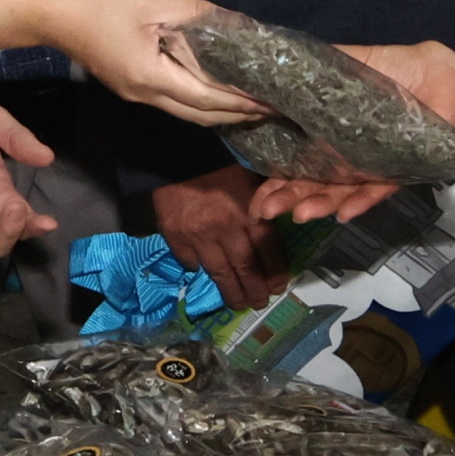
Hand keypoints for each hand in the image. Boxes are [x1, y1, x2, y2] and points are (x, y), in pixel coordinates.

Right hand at [27, 0, 267, 125]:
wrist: (50, 8)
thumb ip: (200, 15)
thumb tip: (239, 26)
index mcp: (152, 78)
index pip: (210, 99)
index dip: (244, 103)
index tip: (275, 103)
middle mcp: (145, 95)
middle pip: (201, 115)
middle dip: (239, 114)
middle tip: (273, 109)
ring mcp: (135, 93)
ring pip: (187, 111)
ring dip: (220, 110)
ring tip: (252, 102)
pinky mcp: (129, 84)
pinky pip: (174, 99)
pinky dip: (201, 99)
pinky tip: (216, 87)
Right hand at [154, 167, 288, 308]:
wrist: (176, 151)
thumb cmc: (219, 159)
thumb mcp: (250, 174)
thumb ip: (262, 201)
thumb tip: (275, 223)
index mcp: (247, 210)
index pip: (267, 250)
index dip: (275, 271)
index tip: (279, 285)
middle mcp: (224, 229)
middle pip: (245, 269)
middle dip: (255, 291)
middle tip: (260, 302)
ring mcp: (197, 236)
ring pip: (219, 274)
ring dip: (231, 293)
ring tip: (239, 304)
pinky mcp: (175, 237)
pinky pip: (191, 262)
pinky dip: (200, 269)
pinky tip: (208, 272)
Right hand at [247, 41, 454, 226]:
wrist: (440, 71)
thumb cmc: (389, 68)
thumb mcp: (341, 68)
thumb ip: (308, 78)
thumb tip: (261, 76)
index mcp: (325, 135)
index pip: (293, 164)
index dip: (274, 183)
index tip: (254, 199)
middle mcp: (344, 157)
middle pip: (312, 185)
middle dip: (287, 200)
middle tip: (267, 212)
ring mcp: (371, 166)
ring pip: (341, 193)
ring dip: (320, 205)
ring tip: (301, 214)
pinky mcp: (400, 171)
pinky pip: (379, 191)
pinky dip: (361, 202)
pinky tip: (342, 213)